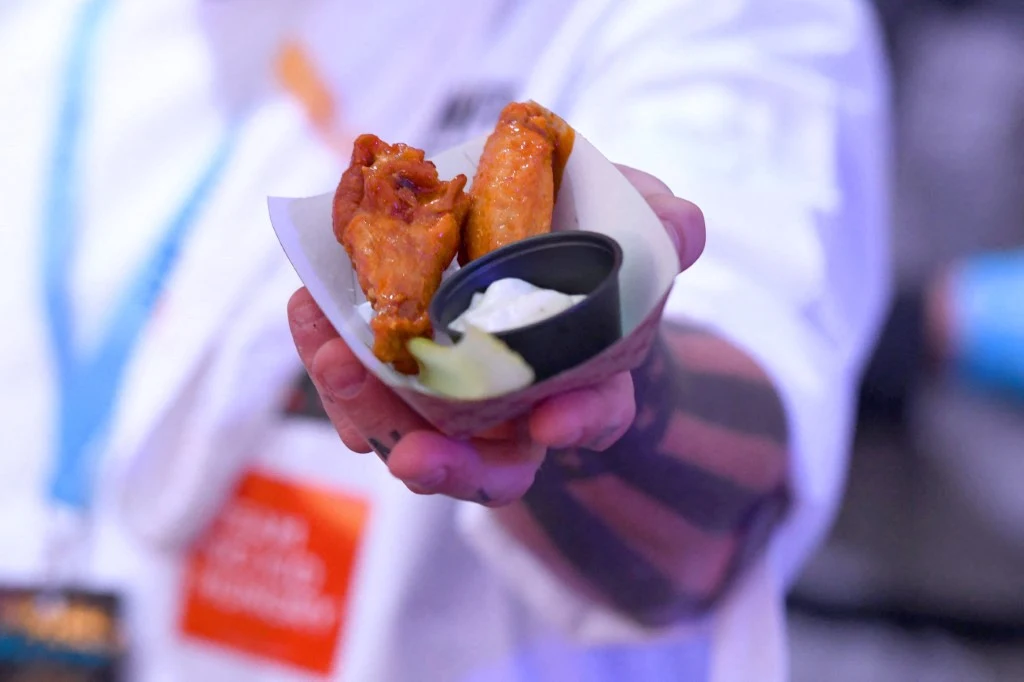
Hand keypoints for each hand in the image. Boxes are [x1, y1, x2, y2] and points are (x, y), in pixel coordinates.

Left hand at [286, 165, 705, 505]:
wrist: (530, 263)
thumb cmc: (587, 263)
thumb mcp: (631, 234)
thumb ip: (661, 229)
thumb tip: (683, 225)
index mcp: (582, 386)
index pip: (589, 418)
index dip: (579, 423)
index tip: (557, 424)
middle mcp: (513, 416)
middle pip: (482, 467)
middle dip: (446, 465)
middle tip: (412, 452)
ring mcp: (449, 405)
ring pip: (406, 436)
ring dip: (364, 407)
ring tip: (333, 354)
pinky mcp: (393, 375)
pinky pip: (359, 385)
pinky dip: (331, 353)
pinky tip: (311, 309)